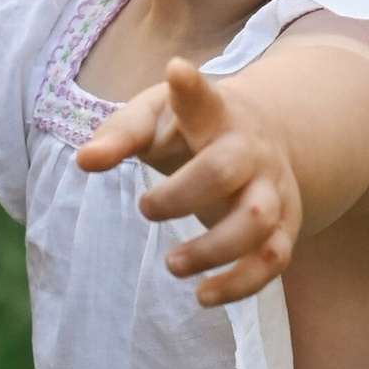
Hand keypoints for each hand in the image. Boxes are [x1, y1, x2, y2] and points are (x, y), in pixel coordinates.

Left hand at [75, 56, 301, 305]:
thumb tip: (86, 161)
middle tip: (146, 209)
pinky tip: (203, 296)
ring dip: (213, 250)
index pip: (203, 100)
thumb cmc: (193, 130)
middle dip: (182, 196)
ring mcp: (272, 190)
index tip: (176, 72)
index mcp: (216, 116)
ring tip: (172, 265)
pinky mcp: (283, 228)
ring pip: (257, 222)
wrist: (263, 142)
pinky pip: (272, 261)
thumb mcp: (156, 118)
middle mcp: (250, 151)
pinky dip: (240, 285)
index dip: (190, 89)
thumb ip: (120, 134)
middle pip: (224, 170)